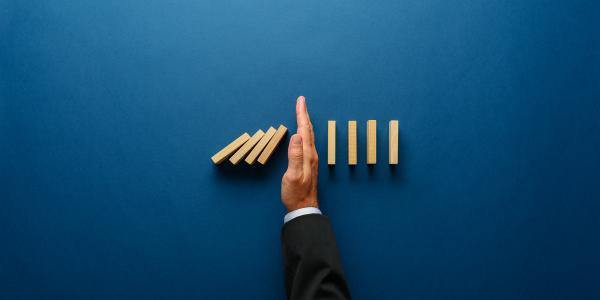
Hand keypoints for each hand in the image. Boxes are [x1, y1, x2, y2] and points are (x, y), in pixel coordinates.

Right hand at [281, 96, 318, 211]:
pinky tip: (302, 134)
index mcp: (307, 155)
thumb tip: (296, 135)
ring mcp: (311, 159)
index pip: (304, 130)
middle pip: (308, 130)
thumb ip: (294, 155)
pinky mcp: (308, 164)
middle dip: (304, 114)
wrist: (303, 207)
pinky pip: (307, 142)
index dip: (301, 114)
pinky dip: (304, 133)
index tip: (300, 101)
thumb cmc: (296, 193)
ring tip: (301, 113)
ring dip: (304, 122)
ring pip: (308, 136)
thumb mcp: (293, 175)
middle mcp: (311, 155)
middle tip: (301, 101)